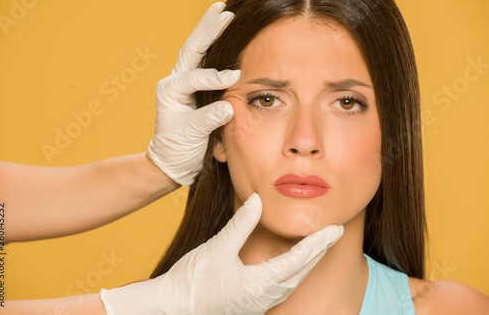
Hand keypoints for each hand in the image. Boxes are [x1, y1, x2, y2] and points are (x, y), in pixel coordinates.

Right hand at [100, 193, 343, 313]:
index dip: (317, 243)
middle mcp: (264, 297)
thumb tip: (258, 199)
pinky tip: (291, 266)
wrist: (171, 307)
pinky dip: (292, 273)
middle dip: (318, 252)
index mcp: (259, 284)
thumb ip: (241, 223)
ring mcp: (258, 304)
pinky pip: (280, 289)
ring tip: (316, 246)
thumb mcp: (218, 247)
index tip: (333, 229)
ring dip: (307, 264)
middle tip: (331, 234)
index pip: (298, 260)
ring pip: (292, 283)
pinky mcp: (250, 305)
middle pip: (300, 273)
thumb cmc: (192, 280)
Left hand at [147, 2, 239, 185]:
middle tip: (225, 12)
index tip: (235, 79)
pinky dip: (214, 46)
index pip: (194, 78)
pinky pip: (204, 62)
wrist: (173, 162)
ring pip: (197, 50)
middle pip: (192, 49)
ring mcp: (184, 83)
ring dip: (210, 30)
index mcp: (170, 92)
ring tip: (223, 11)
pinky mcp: (195, 88)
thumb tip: (228, 105)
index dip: (214, 78)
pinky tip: (223, 33)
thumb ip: (208, 119)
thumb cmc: (178, 150)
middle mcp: (175, 82)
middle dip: (208, 30)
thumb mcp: (191, 136)